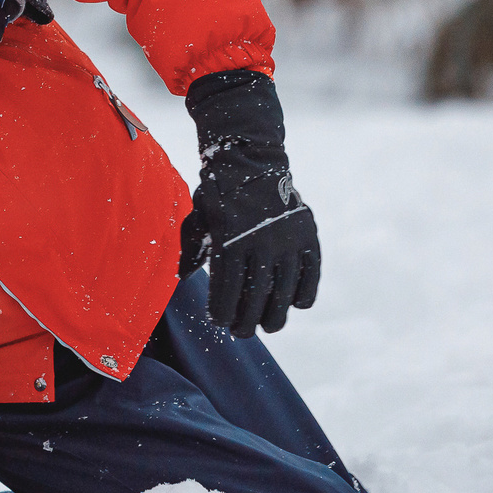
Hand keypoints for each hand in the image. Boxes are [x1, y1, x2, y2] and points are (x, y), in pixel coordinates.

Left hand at [181, 70, 319, 336]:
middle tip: (243, 332)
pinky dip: (304, 293)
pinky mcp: (308, 236)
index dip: (224, 312)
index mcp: (229, 240)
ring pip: (284, 292)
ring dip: (276, 314)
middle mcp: (260, 242)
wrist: (250, 161)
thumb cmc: (217, 193)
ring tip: (269, 325)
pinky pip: (310, 274)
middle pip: (256, 297)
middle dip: (248, 321)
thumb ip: (192, 248)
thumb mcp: (199, 218)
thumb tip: (182, 277)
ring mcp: (287, 240)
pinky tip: (295, 304)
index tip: (221, 323)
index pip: (228, 290)